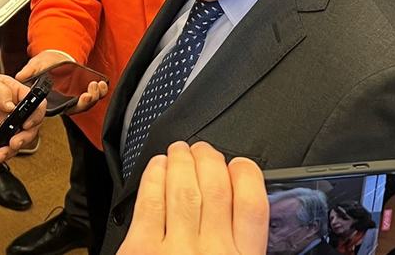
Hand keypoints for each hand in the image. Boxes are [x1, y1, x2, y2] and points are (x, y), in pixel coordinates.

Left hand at [0, 68, 45, 164]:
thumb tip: (12, 104)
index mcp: (9, 91)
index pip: (33, 101)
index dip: (35, 113)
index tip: (26, 123)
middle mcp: (7, 110)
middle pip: (29, 125)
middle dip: (24, 137)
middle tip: (13, 143)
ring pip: (14, 141)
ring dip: (9, 151)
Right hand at [17, 51, 108, 114]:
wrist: (55, 56)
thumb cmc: (44, 64)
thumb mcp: (35, 66)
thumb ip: (28, 72)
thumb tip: (21, 76)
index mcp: (53, 99)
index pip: (62, 109)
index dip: (71, 107)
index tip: (78, 100)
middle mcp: (67, 100)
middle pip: (78, 107)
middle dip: (85, 103)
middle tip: (87, 94)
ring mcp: (77, 94)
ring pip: (88, 102)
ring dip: (95, 96)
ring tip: (96, 85)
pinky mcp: (86, 87)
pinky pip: (96, 93)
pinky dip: (101, 90)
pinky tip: (102, 83)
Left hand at [118, 142, 267, 254]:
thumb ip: (242, 243)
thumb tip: (241, 204)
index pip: (253, 203)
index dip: (247, 174)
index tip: (239, 165)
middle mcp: (213, 252)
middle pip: (216, 187)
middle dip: (209, 159)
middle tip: (203, 150)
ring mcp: (176, 250)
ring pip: (183, 188)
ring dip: (181, 161)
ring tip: (179, 151)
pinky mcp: (141, 250)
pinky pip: (150, 201)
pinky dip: (154, 177)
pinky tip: (157, 167)